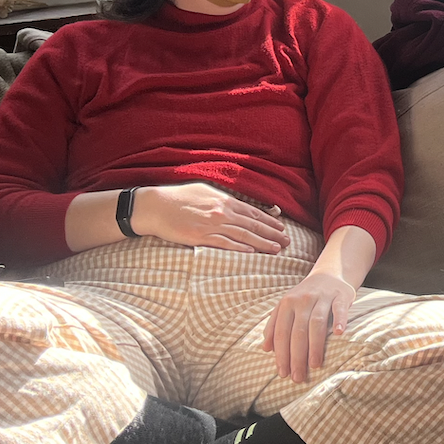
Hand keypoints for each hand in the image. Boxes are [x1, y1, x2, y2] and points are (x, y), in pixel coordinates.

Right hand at [132, 183, 289, 253]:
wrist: (155, 206)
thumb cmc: (178, 196)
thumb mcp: (205, 190)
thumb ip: (222, 198)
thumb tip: (236, 203)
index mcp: (224, 200)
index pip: (253, 212)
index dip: (269, 221)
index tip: (281, 227)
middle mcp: (222, 212)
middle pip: (253, 224)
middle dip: (272, 233)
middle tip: (287, 241)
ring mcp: (212, 225)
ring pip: (243, 235)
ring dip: (262, 243)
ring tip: (276, 249)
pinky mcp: (200, 237)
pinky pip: (224, 243)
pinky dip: (240, 248)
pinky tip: (252, 252)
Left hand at [263, 272, 358, 383]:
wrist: (329, 274)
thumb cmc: (305, 297)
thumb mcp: (286, 307)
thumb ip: (274, 325)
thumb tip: (265, 348)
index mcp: (287, 304)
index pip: (282, 332)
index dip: (281, 354)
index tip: (282, 373)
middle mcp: (302, 300)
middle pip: (298, 331)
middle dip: (296, 356)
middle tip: (297, 377)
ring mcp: (322, 297)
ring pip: (316, 323)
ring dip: (315, 346)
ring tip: (314, 365)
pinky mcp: (340, 295)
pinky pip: (339, 309)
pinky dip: (339, 321)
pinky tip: (338, 334)